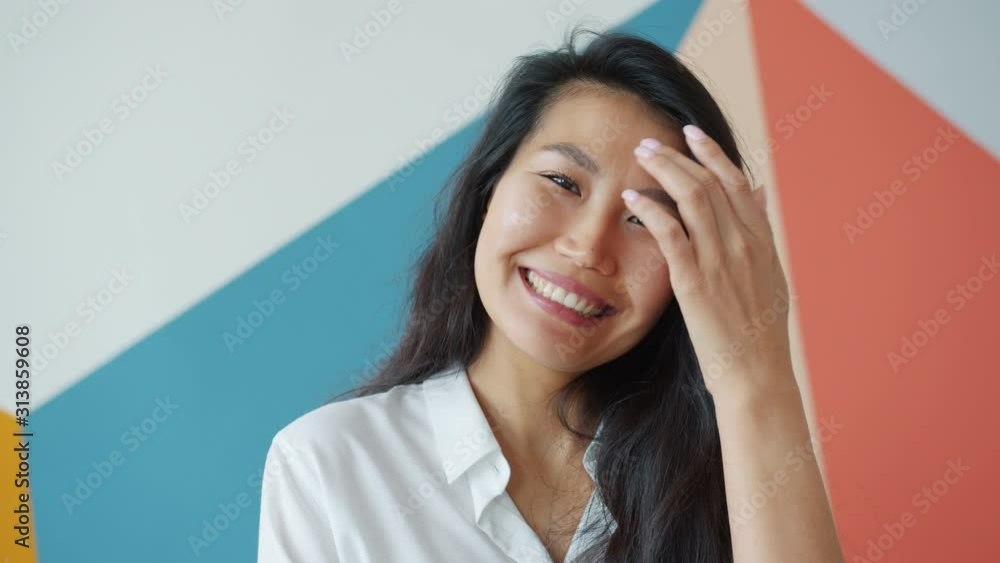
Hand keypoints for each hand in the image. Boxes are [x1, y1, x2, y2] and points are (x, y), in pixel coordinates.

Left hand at [623, 125, 795, 401]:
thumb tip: (760, 192)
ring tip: (640, 156)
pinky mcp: (695, 282)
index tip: (692, 134)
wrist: (756, 376)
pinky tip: (631, 197)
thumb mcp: (771, 275)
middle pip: (709, 182)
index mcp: (763, 241)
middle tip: (650, 142)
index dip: (713, 153)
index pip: (737, 182)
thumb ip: (760, 233)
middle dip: (678, 156)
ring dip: (663, 170)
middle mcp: (743, 244)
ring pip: (691, 198)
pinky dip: (650, 209)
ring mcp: (720, 261)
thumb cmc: (760, 333)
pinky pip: (670, 233)